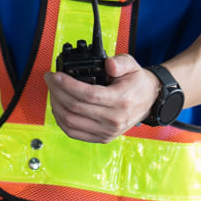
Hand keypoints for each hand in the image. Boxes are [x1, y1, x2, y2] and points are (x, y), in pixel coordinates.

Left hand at [44, 54, 158, 142]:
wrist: (150, 101)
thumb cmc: (137, 82)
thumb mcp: (132, 65)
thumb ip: (120, 62)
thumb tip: (108, 64)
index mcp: (121, 100)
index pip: (87, 94)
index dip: (67, 85)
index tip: (55, 75)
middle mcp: (114, 119)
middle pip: (75, 108)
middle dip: (57, 92)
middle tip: (50, 79)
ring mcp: (107, 131)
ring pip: (71, 122)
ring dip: (56, 105)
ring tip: (52, 91)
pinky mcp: (102, 137)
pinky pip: (74, 133)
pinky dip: (61, 120)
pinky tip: (57, 107)